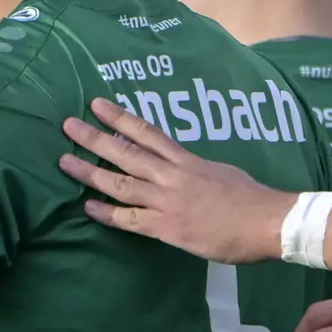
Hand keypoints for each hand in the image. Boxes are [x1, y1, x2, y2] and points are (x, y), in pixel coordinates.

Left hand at [59, 97, 291, 263]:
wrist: (266, 221)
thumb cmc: (249, 198)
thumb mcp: (221, 170)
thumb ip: (197, 168)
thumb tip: (184, 167)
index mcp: (186, 160)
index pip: (148, 132)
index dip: (120, 117)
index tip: (97, 104)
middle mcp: (172, 175)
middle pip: (126, 152)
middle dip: (94, 138)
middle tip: (68, 125)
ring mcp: (167, 201)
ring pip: (121, 183)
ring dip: (90, 172)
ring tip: (65, 162)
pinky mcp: (167, 227)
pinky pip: (130, 219)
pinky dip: (107, 213)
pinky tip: (87, 207)